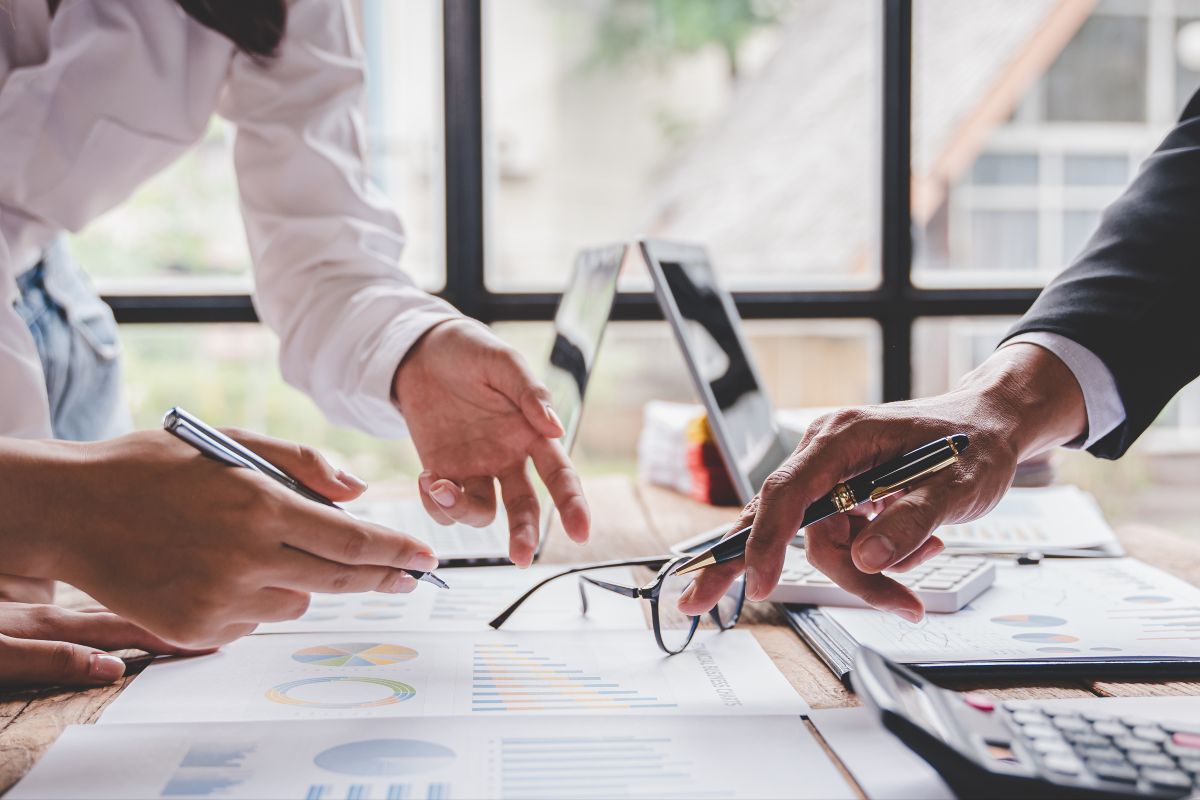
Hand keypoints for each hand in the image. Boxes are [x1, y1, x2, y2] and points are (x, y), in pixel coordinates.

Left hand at [0, 603, 205, 688]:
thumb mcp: (0, 657)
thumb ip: (54, 659)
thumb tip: (114, 668)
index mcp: (53, 625)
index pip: (126, 630)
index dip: (168, 636)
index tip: (207, 640)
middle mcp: (55, 614)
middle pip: (126, 616)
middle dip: (167, 622)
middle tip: (206, 626)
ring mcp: (42, 613)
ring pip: (108, 612)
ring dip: (143, 617)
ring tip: (172, 617)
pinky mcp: (28, 617)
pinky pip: (88, 615)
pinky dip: (115, 617)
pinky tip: (114, 616)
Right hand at [5, 429, 440, 647]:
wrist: (72, 511)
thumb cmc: (153, 467)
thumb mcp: (231, 442)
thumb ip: (303, 463)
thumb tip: (359, 492)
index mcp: (260, 507)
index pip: (351, 541)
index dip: (395, 552)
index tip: (426, 557)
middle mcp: (246, 559)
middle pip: (339, 581)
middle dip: (381, 579)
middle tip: (407, 577)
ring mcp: (219, 601)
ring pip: (296, 603)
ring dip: (300, 582)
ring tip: (258, 548)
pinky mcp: (195, 631)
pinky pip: (253, 621)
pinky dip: (255, 599)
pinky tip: (220, 570)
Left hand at [393, 319, 589, 566]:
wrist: (420, 351)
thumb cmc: (470, 351)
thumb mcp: (503, 362)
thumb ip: (531, 393)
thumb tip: (556, 426)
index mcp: (532, 434)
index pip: (560, 476)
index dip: (573, 504)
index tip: (581, 532)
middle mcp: (508, 459)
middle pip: (525, 507)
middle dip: (525, 533)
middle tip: (520, 556)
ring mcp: (475, 469)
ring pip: (481, 512)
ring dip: (462, 510)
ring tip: (439, 486)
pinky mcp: (442, 472)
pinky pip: (444, 506)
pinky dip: (435, 503)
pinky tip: (426, 479)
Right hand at [678, 343, 1087, 620]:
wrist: (991, 427)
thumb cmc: (973, 442)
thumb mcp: (955, 485)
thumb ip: (908, 521)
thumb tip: (864, 560)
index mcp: (840, 439)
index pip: (787, 492)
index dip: (768, 540)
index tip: (761, 582)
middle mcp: (825, 458)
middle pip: (774, 520)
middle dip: (746, 565)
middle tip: (695, 604)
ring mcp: (832, 480)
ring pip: (822, 547)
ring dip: (865, 577)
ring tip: (919, 573)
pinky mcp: (845, 500)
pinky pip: (843, 546)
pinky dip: (876, 563)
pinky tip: (919, 549)